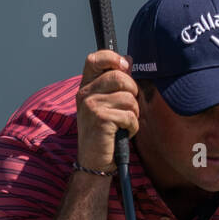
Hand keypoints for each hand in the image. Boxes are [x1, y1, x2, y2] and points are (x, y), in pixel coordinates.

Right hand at [75, 50, 140, 171]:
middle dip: (133, 92)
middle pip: (119, 77)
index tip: (125, 67)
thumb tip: (128, 60)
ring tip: (124, 123)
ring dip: (133, 113)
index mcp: (85, 86)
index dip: (113, 58)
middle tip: (129, 107)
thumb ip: (115, 82)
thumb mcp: (106, 104)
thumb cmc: (104, 133)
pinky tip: (123, 132)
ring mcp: (91, 106)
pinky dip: (132, 127)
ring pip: (128, 98)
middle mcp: (85, 93)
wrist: (93, 162)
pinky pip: (129, 115)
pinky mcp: (100, 119)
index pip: (95, 59)